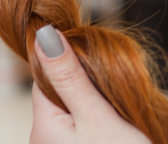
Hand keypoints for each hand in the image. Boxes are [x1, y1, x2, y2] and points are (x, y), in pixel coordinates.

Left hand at [29, 26, 150, 143]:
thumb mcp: (96, 115)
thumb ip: (70, 77)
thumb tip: (44, 33)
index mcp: (42, 125)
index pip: (45, 74)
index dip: (71, 60)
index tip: (99, 60)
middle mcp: (45, 137)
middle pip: (61, 90)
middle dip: (89, 84)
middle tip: (118, 94)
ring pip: (76, 106)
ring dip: (98, 101)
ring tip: (124, 112)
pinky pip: (85, 124)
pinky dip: (103, 118)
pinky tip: (124, 125)